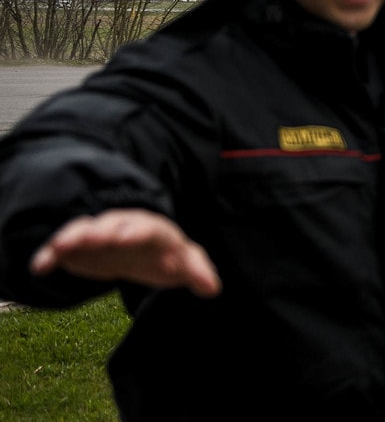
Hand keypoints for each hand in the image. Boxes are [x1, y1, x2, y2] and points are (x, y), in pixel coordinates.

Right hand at [30, 208, 221, 297]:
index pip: (149, 229)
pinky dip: (52, 254)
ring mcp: (102, 233)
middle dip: (104, 232)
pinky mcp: (81, 246)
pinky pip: (65, 247)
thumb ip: (197, 272)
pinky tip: (40, 266)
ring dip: (74, 238)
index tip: (124, 239)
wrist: (141, 249)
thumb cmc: (166, 254)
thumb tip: (213, 289)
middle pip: (115, 225)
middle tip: (92, 239)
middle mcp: (126, 226)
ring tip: (58, 249)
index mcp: (155, 231)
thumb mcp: (184, 262)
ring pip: (87, 230)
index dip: (136, 233)